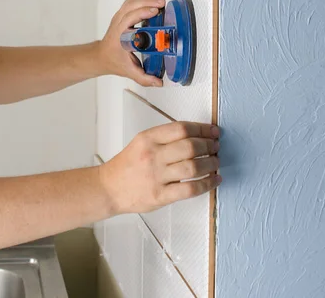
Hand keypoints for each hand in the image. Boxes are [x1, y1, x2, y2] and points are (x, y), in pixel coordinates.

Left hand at [99, 0, 165, 86]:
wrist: (101, 56)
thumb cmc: (113, 60)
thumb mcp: (129, 71)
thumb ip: (144, 78)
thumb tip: (157, 82)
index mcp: (120, 35)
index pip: (130, 19)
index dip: (142, 13)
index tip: (155, 12)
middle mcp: (119, 23)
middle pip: (132, 5)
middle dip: (148, 1)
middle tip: (162, 3)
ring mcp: (120, 17)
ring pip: (132, 1)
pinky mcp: (123, 14)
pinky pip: (132, 1)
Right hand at [99, 122, 220, 213]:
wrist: (108, 188)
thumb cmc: (127, 165)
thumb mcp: (141, 142)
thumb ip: (165, 138)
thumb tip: (198, 135)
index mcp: (148, 139)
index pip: (181, 128)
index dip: (202, 129)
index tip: (213, 131)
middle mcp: (152, 156)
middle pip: (190, 146)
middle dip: (209, 145)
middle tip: (216, 147)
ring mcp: (156, 177)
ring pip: (193, 167)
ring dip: (211, 163)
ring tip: (216, 162)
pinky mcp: (160, 196)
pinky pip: (190, 189)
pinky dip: (207, 184)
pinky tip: (214, 179)